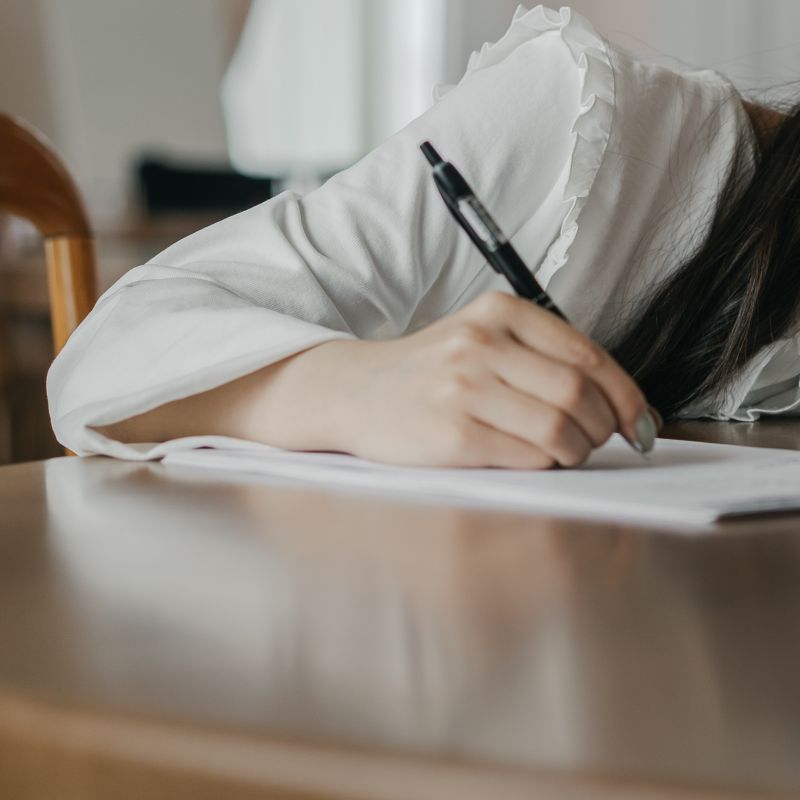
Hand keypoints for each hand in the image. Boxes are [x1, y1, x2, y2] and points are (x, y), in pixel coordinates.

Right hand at [331, 291, 657, 468]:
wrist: (356, 391)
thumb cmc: (429, 371)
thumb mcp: (480, 337)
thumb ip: (542, 357)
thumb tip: (621, 403)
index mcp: (498, 312)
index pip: (587, 354)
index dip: (626, 394)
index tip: (639, 420)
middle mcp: (481, 344)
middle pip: (578, 393)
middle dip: (605, 426)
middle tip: (601, 439)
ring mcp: (464, 390)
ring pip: (560, 429)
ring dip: (578, 449)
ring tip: (567, 451)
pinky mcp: (454, 435)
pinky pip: (529, 456)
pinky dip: (547, 464)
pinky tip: (534, 458)